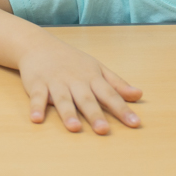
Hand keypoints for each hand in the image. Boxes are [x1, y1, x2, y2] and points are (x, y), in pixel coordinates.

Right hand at [17, 35, 141, 133]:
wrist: (39, 45)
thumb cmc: (71, 61)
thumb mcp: (97, 68)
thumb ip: (117, 84)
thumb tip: (139, 95)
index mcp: (91, 77)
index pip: (110, 94)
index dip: (122, 109)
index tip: (135, 123)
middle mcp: (74, 80)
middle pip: (86, 99)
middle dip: (95, 115)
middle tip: (103, 130)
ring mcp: (55, 82)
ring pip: (62, 99)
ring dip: (68, 113)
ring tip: (74, 128)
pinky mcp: (36, 83)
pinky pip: (36, 96)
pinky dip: (36, 107)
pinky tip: (36, 119)